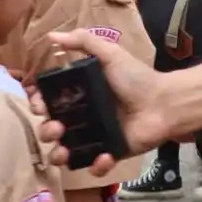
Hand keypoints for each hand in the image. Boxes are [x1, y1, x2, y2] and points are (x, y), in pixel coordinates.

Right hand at [32, 31, 174, 175]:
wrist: (164, 103)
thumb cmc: (136, 78)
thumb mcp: (110, 54)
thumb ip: (83, 42)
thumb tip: (51, 36)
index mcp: (79, 94)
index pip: (49, 102)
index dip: (38, 103)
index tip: (38, 102)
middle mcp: (83, 117)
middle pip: (51, 129)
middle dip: (45, 130)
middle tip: (55, 126)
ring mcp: (95, 137)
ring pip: (65, 152)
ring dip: (57, 154)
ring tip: (63, 150)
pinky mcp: (110, 153)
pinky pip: (94, 166)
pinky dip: (95, 165)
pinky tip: (104, 156)